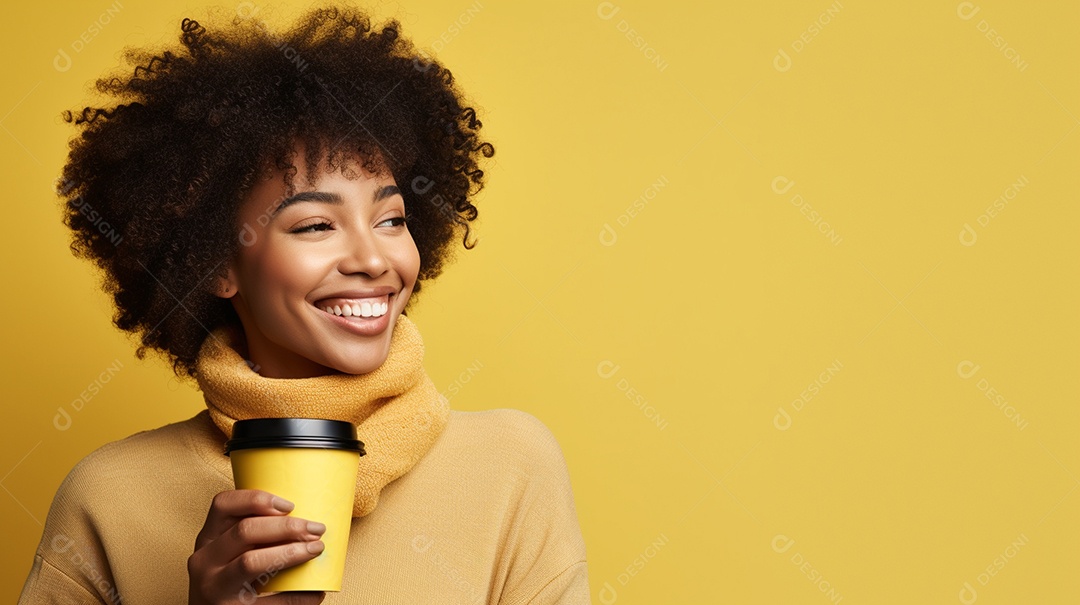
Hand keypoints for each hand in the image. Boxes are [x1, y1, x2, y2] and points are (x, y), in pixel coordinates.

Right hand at [188, 489, 326, 604]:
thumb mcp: (227, 554)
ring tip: (316, 549)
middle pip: (245, 531)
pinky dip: (298, 596)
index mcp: (207, 539)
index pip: (223, 505)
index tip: (289, 504)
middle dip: (286, 526)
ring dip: (291, 552)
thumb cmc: (229, 581)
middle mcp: (205, 561)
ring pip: (251, 561)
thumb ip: (251, 535)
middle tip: (316, 529)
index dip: (256, 499)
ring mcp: (214, 588)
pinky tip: (315, 591)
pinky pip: (270, 601)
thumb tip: (305, 518)